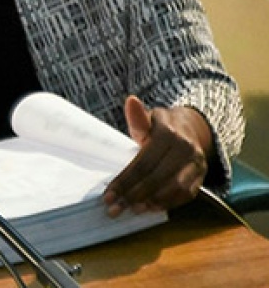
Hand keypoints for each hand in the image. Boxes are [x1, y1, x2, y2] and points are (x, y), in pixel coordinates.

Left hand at [104, 95, 211, 216]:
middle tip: (116, 208)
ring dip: (152, 201)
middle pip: (157, 177)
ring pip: (174, 187)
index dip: (125, 180)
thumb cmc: (160, 126)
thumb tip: (131, 101)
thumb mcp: (148, 119)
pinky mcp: (202, 175)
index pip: (143, 162)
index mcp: (169, 133)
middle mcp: (186, 148)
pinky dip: (169, 203)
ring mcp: (197, 163)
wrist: (190, 128)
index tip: (108, 195)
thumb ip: (138, 118)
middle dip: (134, 195)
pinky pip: (187, 194)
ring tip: (132, 209)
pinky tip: (151, 208)